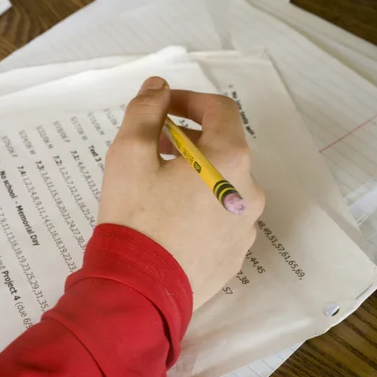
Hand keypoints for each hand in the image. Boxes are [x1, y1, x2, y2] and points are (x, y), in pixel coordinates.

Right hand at [98, 77, 264, 309]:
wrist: (139, 290)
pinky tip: (172, 220)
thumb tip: (158, 86)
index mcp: (229, 159)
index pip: (219, 109)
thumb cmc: (134, 217)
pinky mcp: (236, 253)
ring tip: (159, 187)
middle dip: (188, 139)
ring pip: (223, 183)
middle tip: (152, 148)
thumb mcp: (128, 154)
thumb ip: (145, 110)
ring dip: (196, 173)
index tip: (162, 107)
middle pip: (222, 148)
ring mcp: (245, 225)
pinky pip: (222, 215)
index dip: (189, 100)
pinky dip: (201, 205)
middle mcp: (248, 190)